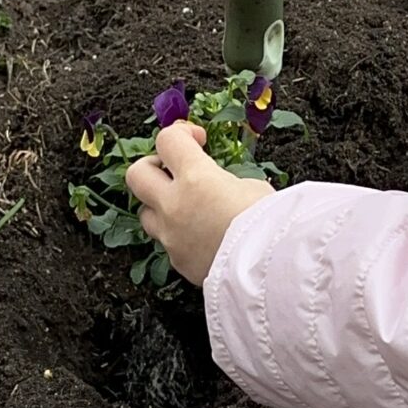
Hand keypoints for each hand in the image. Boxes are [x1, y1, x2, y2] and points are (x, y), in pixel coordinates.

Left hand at [130, 121, 273, 287]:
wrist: (271, 274)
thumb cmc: (270, 228)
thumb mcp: (254, 188)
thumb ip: (225, 181)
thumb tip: (220, 185)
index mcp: (196, 179)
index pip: (168, 140)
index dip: (181, 133)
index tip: (197, 140)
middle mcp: (174, 206)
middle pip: (136, 174)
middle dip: (153, 167)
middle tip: (175, 170)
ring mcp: (171, 237)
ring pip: (145, 213)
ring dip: (160, 205)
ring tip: (188, 207)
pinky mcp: (178, 262)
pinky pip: (167, 243)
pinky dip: (179, 236)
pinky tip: (203, 236)